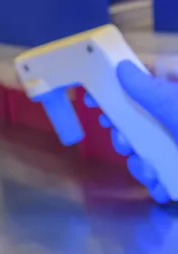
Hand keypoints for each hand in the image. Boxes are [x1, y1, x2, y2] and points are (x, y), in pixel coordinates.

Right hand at [84, 60, 177, 202]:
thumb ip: (151, 88)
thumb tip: (123, 66)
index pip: (146, 78)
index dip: (117, 86)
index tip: (93, 96)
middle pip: (140, 114)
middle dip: (126, 130)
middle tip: (121, 139)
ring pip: (146, 145)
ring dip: (139, 159)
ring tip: (147, 169)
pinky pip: (160, 168)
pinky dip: (155, 178)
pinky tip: (160, 186)